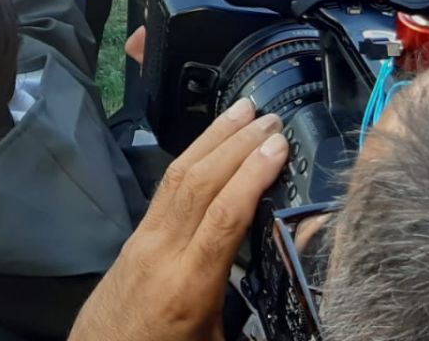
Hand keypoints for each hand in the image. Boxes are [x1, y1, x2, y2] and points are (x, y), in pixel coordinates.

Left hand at [67, 97, 287, 340]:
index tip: (279, 147)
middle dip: (238, 144)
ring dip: (214, 138)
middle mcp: (163, 252)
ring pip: (179, 175)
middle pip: (201, 183)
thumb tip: (292, 296)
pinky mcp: (136, 234)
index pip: (225, 216)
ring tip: (243, 111)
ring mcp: (145, 238)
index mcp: (189, 286)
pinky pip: (165, 186)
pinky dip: (192, 156)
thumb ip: (251, 318)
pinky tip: (210, 141)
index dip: (253, 175)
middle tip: (271, 118)